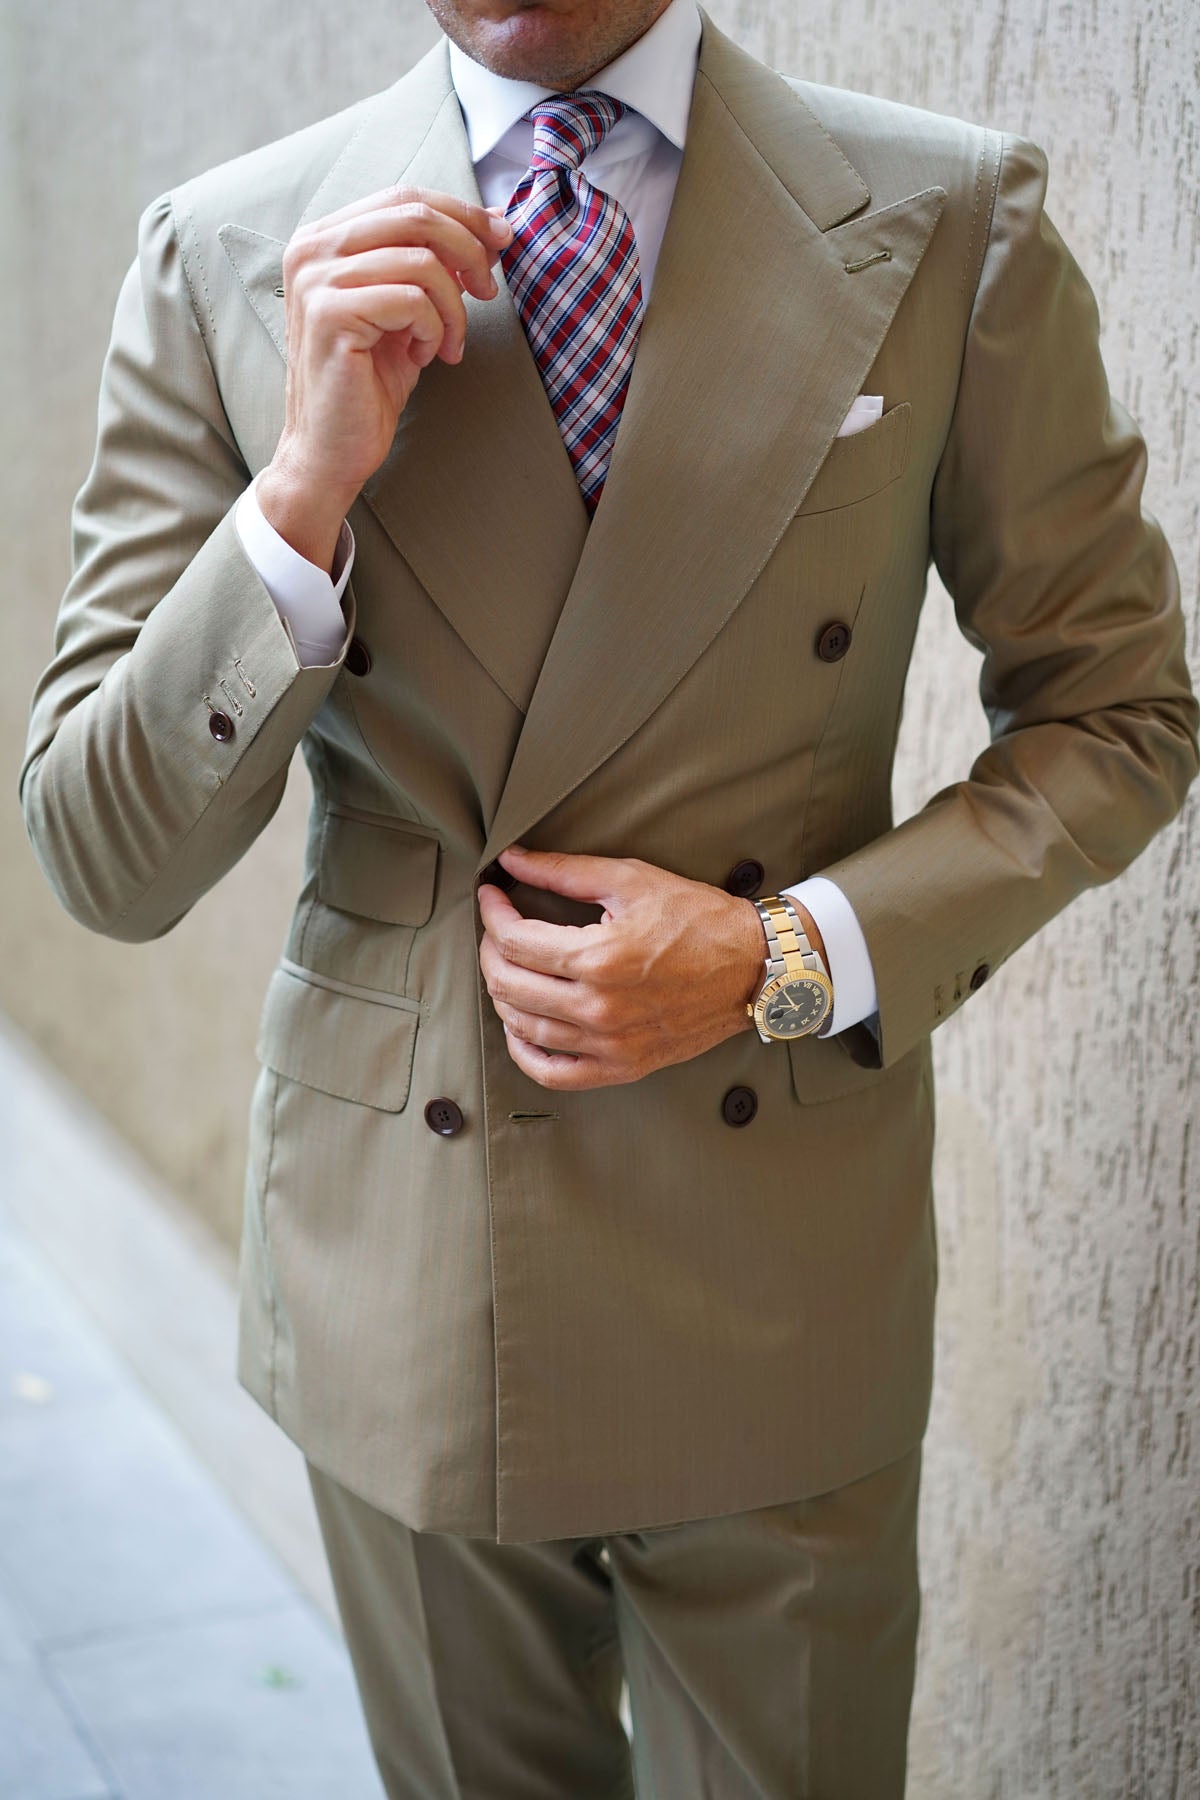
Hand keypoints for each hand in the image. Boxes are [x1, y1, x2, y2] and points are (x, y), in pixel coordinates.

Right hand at [256, 188, 512, 570]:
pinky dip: (434, 329)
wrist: (330, 449)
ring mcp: (315, 279)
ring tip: (448, 343)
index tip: (501, 241)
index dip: (462, 214)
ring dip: (453, 306)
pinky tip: (425, 357)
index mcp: (324, 238)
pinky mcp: (329, 314)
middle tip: (488, 292)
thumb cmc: (368, 383)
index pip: (405, 197)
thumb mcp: (406, 310)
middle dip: (469, 250)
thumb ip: (434, 263)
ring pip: (421, 260)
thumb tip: (492, 223)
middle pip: (415, 215)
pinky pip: (412, 300)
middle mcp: (311, 249)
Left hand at [477, 845, 770, 1090]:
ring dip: (502, 995)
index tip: (493, 896)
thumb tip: (512, 860)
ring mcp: (609, 1043)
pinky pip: (555, 1074)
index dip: (493, 913)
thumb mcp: (631, 880)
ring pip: (523, 1028)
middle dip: (490, 951)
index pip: (514, 940)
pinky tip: (519, 1029)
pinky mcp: (623, 1066)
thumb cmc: (697, 919)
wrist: (752, 966)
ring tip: (506, 969)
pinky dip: (525, 1054)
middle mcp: (598, 1007)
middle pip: (509, 984)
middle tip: (497, 929)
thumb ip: (564, 870)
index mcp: (598, 958)